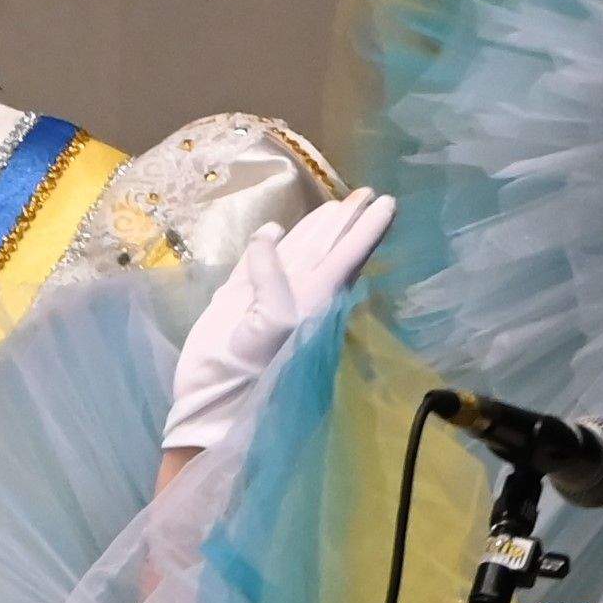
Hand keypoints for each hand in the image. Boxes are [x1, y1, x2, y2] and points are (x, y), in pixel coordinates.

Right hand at [161, 188, 392, 466]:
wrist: (215, 408)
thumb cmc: (253, 371)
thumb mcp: (274, 320)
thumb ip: (271, 274)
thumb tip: (268, 234)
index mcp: (317, 298)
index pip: (349, 254)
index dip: (367, 228)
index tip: (387, 202)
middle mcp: (299, 294)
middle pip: (328, 249)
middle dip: (345, 223)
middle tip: (364, 194)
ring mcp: (267, 299)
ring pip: (297, 255)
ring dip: (315, 231)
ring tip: (333, 208)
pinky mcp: (236, 304)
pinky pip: (258, 266)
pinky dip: (267, 247)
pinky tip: (273, 232)